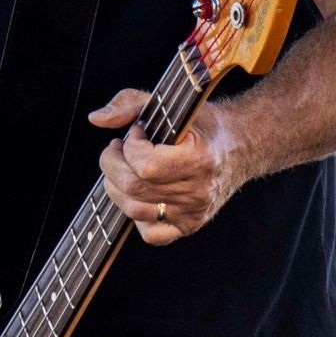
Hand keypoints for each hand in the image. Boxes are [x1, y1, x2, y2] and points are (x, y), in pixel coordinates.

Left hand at [88, 87, 244, 244]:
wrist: (239, 146)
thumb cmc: (202, 124)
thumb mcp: (171, 103)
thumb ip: (130, 103)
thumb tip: (96, 119)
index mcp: (200, 158)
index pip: (146, 165)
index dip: (129, 147)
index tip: (135, 134)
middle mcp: (199, 190)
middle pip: (134, 188)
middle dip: (112, 165)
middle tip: (117, 150)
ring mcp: (194, 212)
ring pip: (135, 210)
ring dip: (117, 187)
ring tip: (124, 168)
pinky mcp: (189, 226)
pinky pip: (150, 233)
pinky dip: (136, 215)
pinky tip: (140, 194)